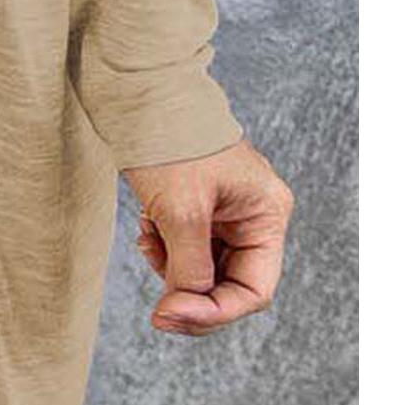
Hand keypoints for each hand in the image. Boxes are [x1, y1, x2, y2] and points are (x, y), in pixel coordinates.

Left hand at [123, 137, 293, 335]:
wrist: (137, 88)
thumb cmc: (169, 138)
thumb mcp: (180, 210)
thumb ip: (190, 267)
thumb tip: (184, 310)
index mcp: (266, 213)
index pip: (253, 289)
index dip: (212, 312)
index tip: (167, 316)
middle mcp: (253, 214)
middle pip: (230, 283)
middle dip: (190, 292)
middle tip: (156, 303)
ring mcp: (226, 210)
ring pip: (205, 268)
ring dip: (174, 268)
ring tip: (149, 236)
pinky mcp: (199, 204)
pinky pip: (188, 247)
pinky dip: (165, 249)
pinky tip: (146, 227)